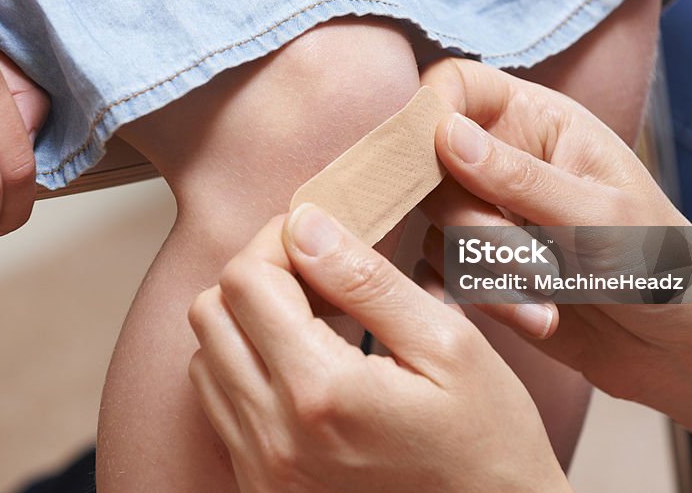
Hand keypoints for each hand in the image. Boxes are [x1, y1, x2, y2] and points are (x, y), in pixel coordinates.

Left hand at [188, 207, 570, 492]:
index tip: (319, 237)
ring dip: (248, 323)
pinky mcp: (259, 487)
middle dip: (259, 276)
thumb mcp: (448, 346)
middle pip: (212, 313)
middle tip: (317, 275)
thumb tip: (306, 225)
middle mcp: (274, 435)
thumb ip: (368, 282)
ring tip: (311, 322)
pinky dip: (247, 369)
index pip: (247, 281)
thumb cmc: (486, 445)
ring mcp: (261, 469)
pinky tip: (302, 366)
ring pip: (206, 357)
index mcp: (321, 392)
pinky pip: (220, 406)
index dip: (278, 241)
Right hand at [418, 58, 691, 403]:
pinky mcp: (477, 264)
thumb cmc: (661, 265)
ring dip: (487, 272)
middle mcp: (502, 160)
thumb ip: (519, 177)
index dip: (432, 111)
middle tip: (539, 266)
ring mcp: (486, 212)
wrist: (678, 346)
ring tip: (552, 298)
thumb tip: (443, 132)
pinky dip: (478, 298)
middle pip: (432, 168)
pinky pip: (439, 271)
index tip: (438, 158)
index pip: (456, 84)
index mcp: (539, 121)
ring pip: (435, 226)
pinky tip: (532, 314)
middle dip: (477, 227)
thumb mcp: (599, 218)